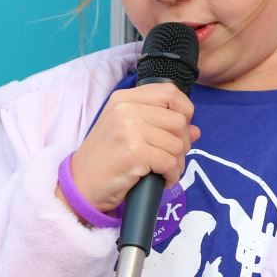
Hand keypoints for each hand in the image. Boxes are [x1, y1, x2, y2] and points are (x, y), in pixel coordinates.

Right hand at [69, 85, 198, 212]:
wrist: (80, 184)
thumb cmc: (104, 159)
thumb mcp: (127, 132)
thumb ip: (160, 125)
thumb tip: (196, 130)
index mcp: (124, 99)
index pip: (170, 92)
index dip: (184, 110)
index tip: (180, 129)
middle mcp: (126, 109)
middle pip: (178, 121)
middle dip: (183, 143)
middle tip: (171, 158)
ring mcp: (130, 129)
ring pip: (177, 144)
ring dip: (177, 163)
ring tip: (164, 171)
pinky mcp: (134, 153)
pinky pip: (170, 163)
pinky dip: (171, 176)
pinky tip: (161, 180)